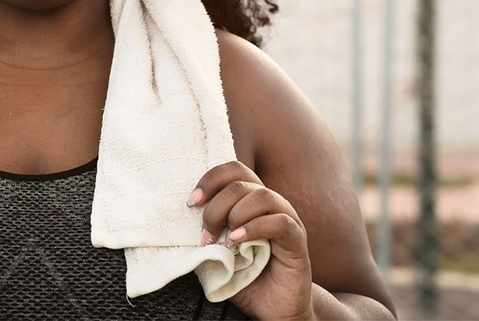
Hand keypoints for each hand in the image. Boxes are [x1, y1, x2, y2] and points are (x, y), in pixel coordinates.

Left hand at [190, 160, 313, 320]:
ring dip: (235, 215)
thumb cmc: (247, 279)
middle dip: (216, 206)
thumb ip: (207, 236)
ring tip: (225, 240)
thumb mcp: (218, 255)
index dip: (210, 180)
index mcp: (251, 202)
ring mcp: (287, 220)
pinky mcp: (297, 241)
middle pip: (241, 182)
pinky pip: (280, 222)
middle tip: (206, 235)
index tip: (191, 202)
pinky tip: (238, 242)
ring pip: (261, 195)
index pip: (233, 170)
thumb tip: (181, 224)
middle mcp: (271, 205)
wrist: (273, 309)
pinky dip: (254, 228)